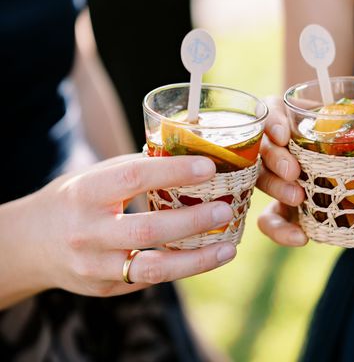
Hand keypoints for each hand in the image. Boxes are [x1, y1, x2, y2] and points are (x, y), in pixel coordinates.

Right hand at [4, 154, 235, 304]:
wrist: (32, 244)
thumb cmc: (75, 200)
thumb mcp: (95, 177)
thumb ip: (136, 169)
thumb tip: (188, 157)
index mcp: (86, 193)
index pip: (133, 178)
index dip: (173, 171)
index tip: (208, 167)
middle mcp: (88, 233)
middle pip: (147, 230)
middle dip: (193, 221)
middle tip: (225, 209)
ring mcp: (95, 266)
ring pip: (153, 268)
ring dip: (197, 260)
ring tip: (229, 248)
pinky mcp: (105, 288)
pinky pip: (150, 280)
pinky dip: (182, 268)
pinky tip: (206, 258)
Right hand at [257, 96, 353, 246]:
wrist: (347, 165)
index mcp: (293, 119)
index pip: (269, 113)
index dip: (271, 122)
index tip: (284, 133)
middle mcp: (278, 146)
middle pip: (261, 148)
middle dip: (274, 160)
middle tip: (295, 172)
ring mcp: (275, 177)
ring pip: (260, 180)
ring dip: (276, 188)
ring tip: (298, 199)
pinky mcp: (277, 206)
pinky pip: (268, 219)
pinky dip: (279, 230)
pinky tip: (300, 238)